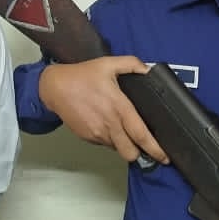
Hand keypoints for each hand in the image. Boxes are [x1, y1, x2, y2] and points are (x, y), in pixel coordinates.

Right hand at [37, 57, 167, 163]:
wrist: (54, 87)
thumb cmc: (80, 76)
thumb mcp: (108, 64)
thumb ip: (131, 64)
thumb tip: (147, 69)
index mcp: (119, 107)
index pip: (141, 135)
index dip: (155, 149)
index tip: (164, 156)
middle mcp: (110, 124)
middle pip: (130, 152)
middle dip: (139, 153)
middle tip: (142, 145)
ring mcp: (97, 133)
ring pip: (117, 148)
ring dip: (122, 143)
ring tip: (120, 128)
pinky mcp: (87, 137)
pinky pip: (104, 143)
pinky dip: (108, 138)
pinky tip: (104, 124)